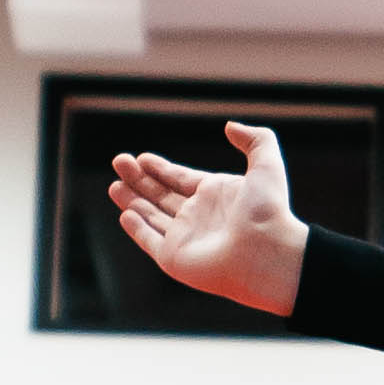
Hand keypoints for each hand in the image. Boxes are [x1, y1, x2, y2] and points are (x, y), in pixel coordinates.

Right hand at [105, 122, 307, 316]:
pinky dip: (137, 228)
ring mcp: (186, 238)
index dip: (161, 169)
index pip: (181, 179)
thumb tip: (231, 126)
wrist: (268, 253)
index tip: (143, 158)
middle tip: (120, 161)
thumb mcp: (267, 165)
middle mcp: (200, 216)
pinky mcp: (174, 257)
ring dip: (132, 200)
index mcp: (216, 195)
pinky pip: (150, 240)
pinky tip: (125, 213)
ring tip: (114, 185)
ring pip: (151, 216)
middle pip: (162, 195)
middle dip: (139, 179)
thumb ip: (255, 140)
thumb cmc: (269, 212)